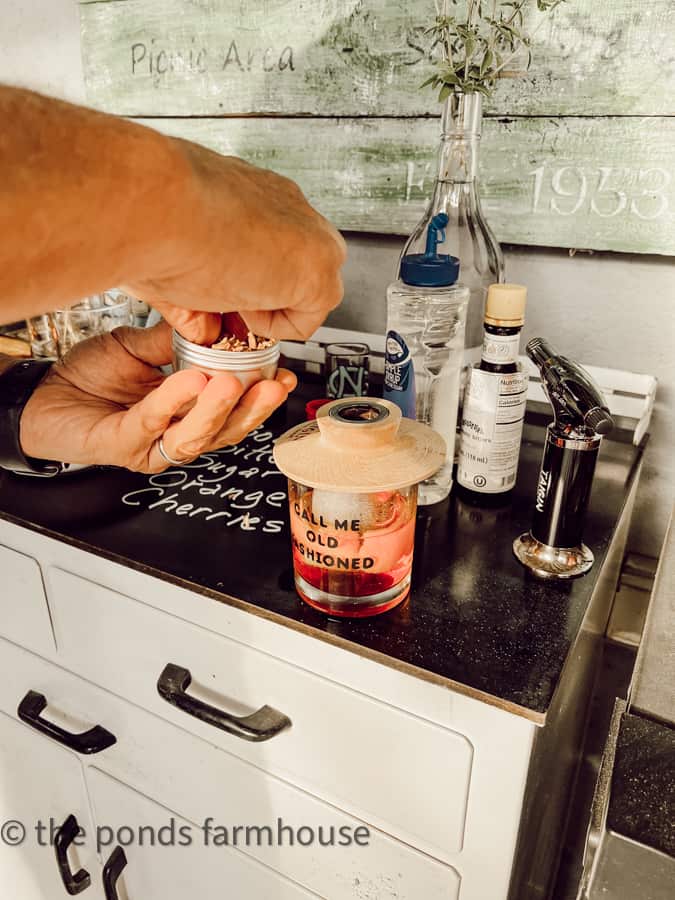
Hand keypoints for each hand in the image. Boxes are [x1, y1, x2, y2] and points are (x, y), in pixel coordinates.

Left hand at [19, 318, 295, 472]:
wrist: (42, 392)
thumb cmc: (89, 377)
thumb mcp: (140, 348)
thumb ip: (175, 341)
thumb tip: (214, 320)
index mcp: (187, 414)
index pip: (234, 412)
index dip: (261, 398)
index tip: (284, 375)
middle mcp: (174, 434)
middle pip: (226, 432)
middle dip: (252, 409)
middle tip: (273, 384)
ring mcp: (151, 445)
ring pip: (195, 437)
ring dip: (217, 411)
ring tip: (231, 383)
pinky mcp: (123, 446)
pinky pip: (152, 423)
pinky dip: (172, 401)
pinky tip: (189, 380)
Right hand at [124, 144, 345, 340]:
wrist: (151, 203)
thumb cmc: (148, 217)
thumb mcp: (178, 258)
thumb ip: (198, 297)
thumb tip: (202, 329)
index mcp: (253, 194)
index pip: (271, 245)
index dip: (247, 278)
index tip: (218, 292)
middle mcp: (285, 206)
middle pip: (298, 269)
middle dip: (267, 297)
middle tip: (226, 302)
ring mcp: (309, 232)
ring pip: (309, 293)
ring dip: (270, 311)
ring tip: (229, 297)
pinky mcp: (319, 265)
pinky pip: (308, 320)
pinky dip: (273, 327)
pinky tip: (243, 302)